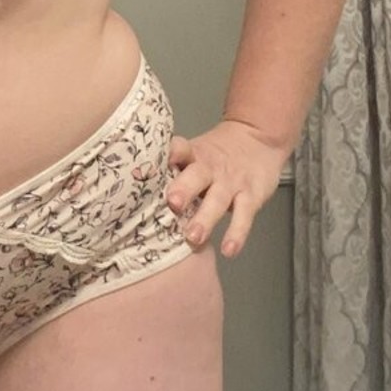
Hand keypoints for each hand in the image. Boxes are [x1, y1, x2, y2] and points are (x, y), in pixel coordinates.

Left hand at [148, 120, 288, 258]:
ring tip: (193, 237)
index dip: (169, 154)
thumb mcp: (194, 155)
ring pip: (218, 199)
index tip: (154, 164)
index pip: (180, 149)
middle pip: (196, 175)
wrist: (258, 140)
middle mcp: (210, 167)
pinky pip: (244, 216)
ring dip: (206, 218)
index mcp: (192, 155)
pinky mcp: (252, 196)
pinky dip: (237, 234)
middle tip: (172, 204)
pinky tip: (229, 250)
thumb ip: (172, 171)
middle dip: (184, 189)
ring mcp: (232, 182)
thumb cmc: (215, 156)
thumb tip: (133, 194)